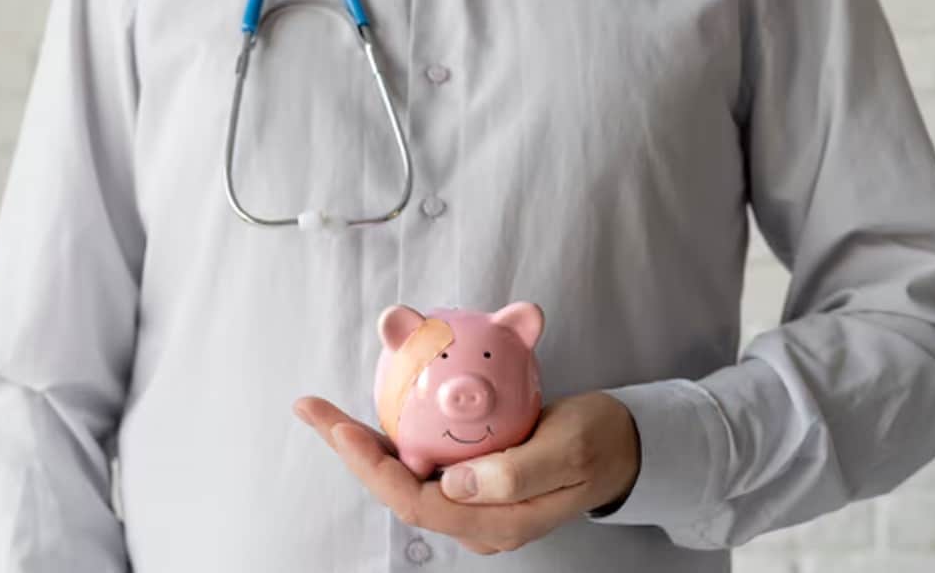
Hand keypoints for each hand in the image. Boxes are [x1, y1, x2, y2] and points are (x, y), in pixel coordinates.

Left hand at [293, 392, 639, 554]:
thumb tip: (456, 483)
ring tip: (326, 413)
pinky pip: (422, 463)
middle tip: (314, 411)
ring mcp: (473, 504)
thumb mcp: (570, 450)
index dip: (376, 470)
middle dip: (353, 454)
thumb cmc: (600, 443)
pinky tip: (371, 416)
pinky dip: (392, 439)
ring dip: (364, 447)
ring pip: (405, 478)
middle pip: (400, 492)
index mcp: (497, 522)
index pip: (420, 504)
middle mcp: (477, 520)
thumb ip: (519, 474)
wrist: (621, 446)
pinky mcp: (473, 482)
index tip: (343, 431)